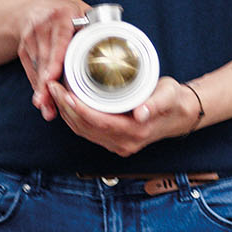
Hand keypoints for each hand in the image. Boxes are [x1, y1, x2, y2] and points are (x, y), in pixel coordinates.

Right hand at [13, 0, 91, 120]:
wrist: (39, 6)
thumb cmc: (68, 12)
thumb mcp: (84, 11)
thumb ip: (96, 27)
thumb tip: (118, 46)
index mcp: (62, 14)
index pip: (59, 40)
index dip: (55, 60)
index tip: (52, 78)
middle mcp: (43, 24)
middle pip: (45, 57)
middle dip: (45, 82)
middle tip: (48, 103)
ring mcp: (30, 36)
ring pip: (36, 66)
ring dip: (41, 88)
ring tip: (47, 108)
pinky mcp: (24, 47)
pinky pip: (30, 69)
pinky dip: (36, 85)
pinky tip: (41, 100)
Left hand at [47, 76, 201, 156]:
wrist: (179, 115)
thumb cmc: (172, 100)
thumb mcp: (168, 95)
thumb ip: (156, 104)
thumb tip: (142, 114)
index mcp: (135, 132)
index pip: (99, 122)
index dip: (80, 109)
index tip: (66, 93)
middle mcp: (123, 143)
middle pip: (86, 128)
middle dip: (66, 108)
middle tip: (52, 87)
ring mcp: (117, 144)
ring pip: (83, 131)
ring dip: (66, 113)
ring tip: (54, 92)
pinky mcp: (112, 141)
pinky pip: (87, 131)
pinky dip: (73, 118)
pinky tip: (66, 103)